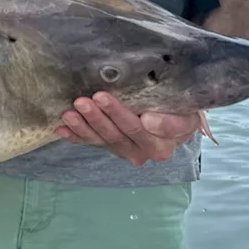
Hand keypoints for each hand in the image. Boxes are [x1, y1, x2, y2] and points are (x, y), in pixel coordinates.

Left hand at [56, 92, 201, 165]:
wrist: (178, 117)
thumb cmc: (181, 112)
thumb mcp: (187, 115)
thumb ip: (172, 122)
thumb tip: (148, 121)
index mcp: (160, 146)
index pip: (135, 128)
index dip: (117, 113)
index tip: (101, 97)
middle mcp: (140, 152)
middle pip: (114, 134)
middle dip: (96, 117)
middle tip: (81, 100)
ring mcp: (123, 150)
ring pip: (99, 139)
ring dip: (82, 126)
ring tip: (68, 113)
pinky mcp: (109, 146)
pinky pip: (89, 142)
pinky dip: (74, 136)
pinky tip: (60, 129)